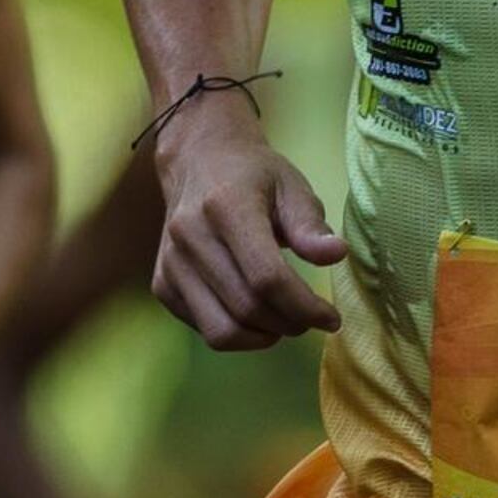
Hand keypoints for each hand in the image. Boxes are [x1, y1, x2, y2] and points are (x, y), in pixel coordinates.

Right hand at [151, 103, 346, 352]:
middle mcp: (190, 236)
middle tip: (311, 319)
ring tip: (284, 321)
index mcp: (225, 205)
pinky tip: (255, 315)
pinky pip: (202, 328)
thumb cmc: (253, 175)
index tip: (331, 318)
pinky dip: (236, 332)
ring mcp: (171, 263)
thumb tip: (335, 254)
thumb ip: (310, 224)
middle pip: (246, 307)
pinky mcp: (162, 283)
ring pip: (221, 330)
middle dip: (289, 324)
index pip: (267, 277)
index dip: (304, 307)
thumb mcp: (291, 186)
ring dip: (262, 337)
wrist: (197, 160)